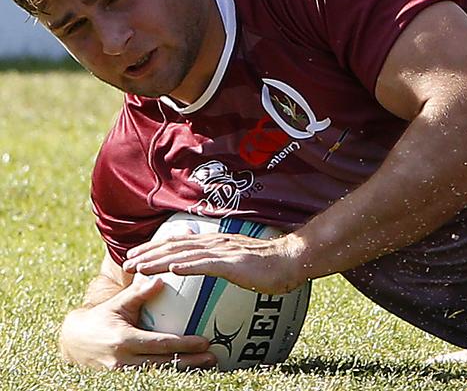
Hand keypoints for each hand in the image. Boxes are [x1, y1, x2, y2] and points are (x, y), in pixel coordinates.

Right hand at [59, 275, 214, 369]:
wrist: (74, 342)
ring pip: (159, 374)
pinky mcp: (122, 380)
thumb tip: (160, 279)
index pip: (160, 345)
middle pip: (164, 364)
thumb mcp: (118, 304)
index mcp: (124, 340)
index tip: (204, 342)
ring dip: (185, 371)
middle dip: (191, 362)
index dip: (184, 345)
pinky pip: (151, 378)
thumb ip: (138, 293)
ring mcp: (122, 373)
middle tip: (213, 357)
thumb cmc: (102, 317)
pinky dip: (171, 374)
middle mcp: (123, 361)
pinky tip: (190, 370)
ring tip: (207, 365)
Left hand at [122, 232, 308, 295]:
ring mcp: (224, 252)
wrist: (292, 259)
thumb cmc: (270, 264)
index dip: (155, 248)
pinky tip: (172, 270)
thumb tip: (206, 268)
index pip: (179, 244)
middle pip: (175, 247)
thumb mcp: (240, 260)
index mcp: (216, 243)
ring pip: (184, 255)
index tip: (135, 256)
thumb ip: (221, 261)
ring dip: (159, 260)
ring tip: (138, 267)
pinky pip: (207, 265)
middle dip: (148, 254)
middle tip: (126, 263)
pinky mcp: (234, 263)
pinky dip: (188, 266)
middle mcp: (216, 243)